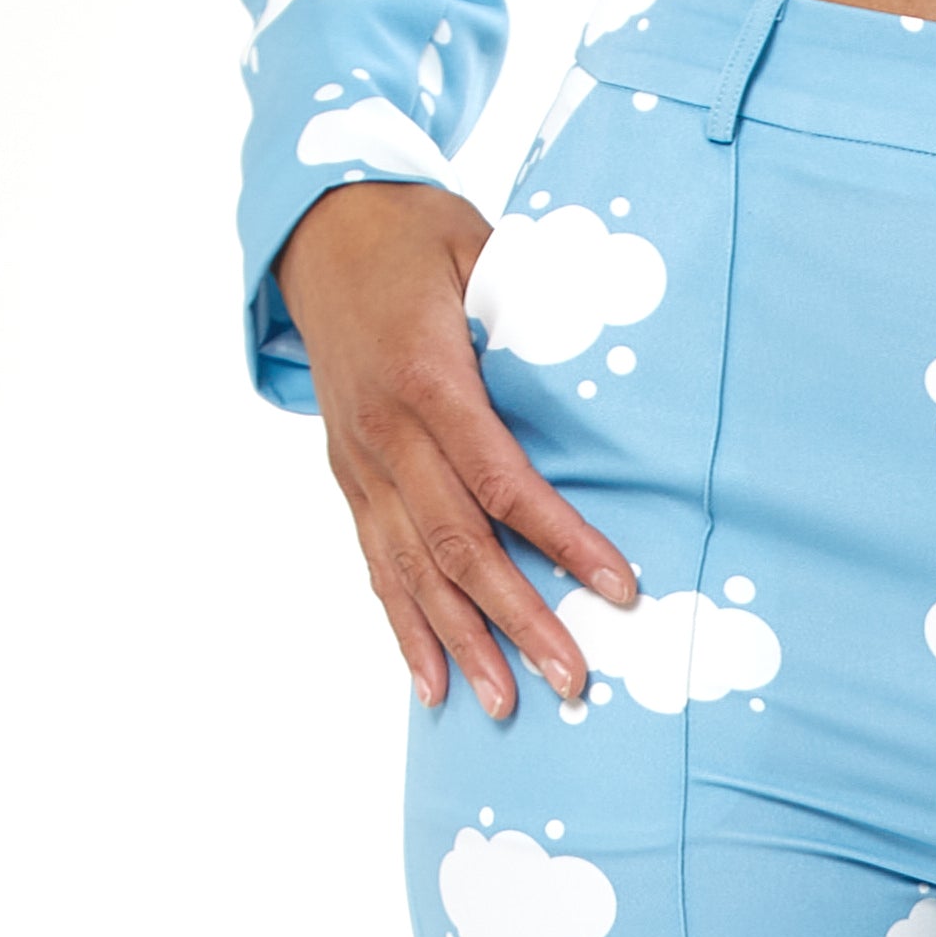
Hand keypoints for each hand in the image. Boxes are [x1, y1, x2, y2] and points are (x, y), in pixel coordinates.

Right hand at [275, 182, 637, 715]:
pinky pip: (377, 565)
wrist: (317, 229)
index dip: (561, 540)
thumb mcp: (479, 248)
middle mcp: (387, 432)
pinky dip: (404, 629)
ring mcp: (362, 462)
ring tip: (504, 706)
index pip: (503, 479)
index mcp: (427, 378)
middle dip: (518, 619)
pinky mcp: (350, 479)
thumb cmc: (414, 238)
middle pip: (459, 543)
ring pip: (414, 569)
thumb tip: (601, 352)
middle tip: (571, 679)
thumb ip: (533, 307)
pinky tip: (433, 685)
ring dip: (461, 643)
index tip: (618, 588)